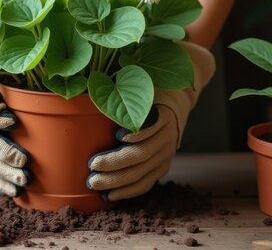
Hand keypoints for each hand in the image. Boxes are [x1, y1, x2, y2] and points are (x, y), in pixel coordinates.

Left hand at [87, 41, 215, 201]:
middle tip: (91, 166)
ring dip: (117, 181)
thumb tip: (92, 77)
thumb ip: (123, 77)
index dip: (137, 131)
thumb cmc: (151, 82)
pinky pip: (147, 183)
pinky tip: (109, 197)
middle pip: (143, 153)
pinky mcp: (163, 164)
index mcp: (163, 111)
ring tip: (94, 183)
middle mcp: (168, 134)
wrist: (180, 94)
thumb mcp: (142, 75)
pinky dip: (127, 192)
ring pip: (143, 172)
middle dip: (115, 163)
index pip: (152, 124)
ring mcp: (167, 152)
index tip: (117, 134)